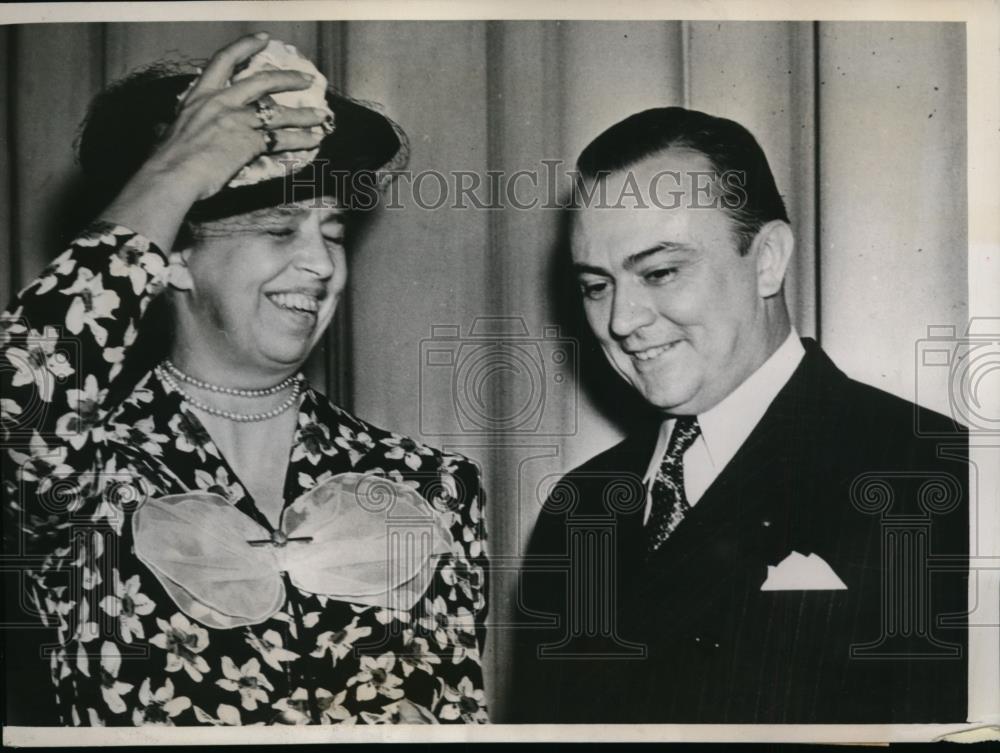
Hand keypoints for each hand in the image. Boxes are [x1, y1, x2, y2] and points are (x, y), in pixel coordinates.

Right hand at [100, 32, 328, 250]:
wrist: (172, 174)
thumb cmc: (167, 159)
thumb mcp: (171, 130)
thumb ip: (182, 125)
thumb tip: (166, 129)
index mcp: (199, 95)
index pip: (224, 60)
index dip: (245, 46)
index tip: (263, 38)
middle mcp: (221, 101)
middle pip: (262, 81)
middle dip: (288, 79)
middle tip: (307, 79)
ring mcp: (237, 120)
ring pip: (279, 113)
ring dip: (304, 115)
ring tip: (321, 117)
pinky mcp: (250, 141)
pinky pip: (282, 138)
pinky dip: (301, 139)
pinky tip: (314, 140)